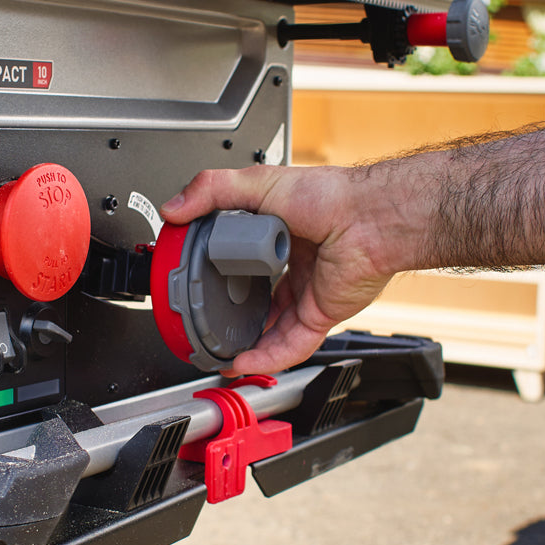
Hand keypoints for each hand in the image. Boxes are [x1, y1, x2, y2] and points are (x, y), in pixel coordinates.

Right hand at [160, 166, 396, 374]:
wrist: (369, 219)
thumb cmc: (330, 195)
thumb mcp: (258, 183)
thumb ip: (211, 189)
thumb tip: (174, 207)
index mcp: (280, 235)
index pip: (244, 259)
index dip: (221, 270)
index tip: (196, 279)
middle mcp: (295, 266)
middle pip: (259, 299)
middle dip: (235, 315)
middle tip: (207, 323)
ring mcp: (307, 292)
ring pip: (273, 329)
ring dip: (248, 345)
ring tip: (219, 353)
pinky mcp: (319, 315)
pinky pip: (290, 345)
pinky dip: (266, 357)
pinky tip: (243, 361)